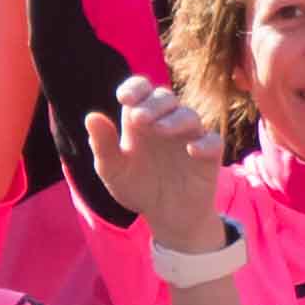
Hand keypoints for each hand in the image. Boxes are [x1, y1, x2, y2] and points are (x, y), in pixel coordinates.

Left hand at [85, 77, 241, 252]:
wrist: (166, 216)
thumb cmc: (137, 187)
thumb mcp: (113, 170)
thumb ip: (103, 145)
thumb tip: (91, 116)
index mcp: (141, 120)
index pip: (141, 90)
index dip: (135, 88)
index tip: (124, 98)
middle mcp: (166, 122)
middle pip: (165, 98)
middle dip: (152, 105)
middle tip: (139, 119)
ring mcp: (189, 136)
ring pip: (188, 115)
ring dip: (174, 119)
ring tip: (160, 130)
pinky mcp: (209, 155)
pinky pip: (212, 141)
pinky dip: (204, 143)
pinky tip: (192, 150)